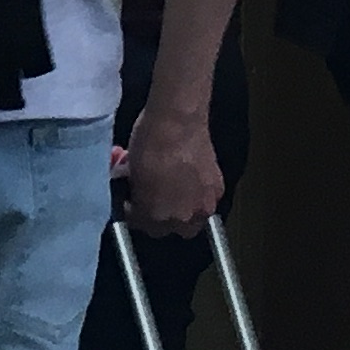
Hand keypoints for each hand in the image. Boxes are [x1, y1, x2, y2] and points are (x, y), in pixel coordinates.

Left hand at [119, 97, 222, 234]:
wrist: (178, 120)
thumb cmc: (149, 140)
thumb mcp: (131, 170)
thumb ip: (135, 190)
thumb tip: (134, 192)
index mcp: (154, 214)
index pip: (141, 226)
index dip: (136, 212)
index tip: (134, 201)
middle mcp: (180, 217)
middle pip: (168, 229)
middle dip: (160, 217)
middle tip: (154, 199)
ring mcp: (203, 206)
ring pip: (191, 220)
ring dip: (182, 209)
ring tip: (174, 189)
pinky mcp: (218, 190)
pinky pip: (206, 200)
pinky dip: (198, 194)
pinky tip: (190, 178)